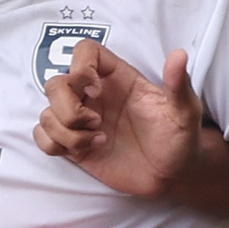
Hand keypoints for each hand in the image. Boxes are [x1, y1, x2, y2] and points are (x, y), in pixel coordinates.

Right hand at [34, 39, 204, 199]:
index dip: (81, 66)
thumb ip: (178, 84)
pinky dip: (55, 144)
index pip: (85, 51)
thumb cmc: (180, 139)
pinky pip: (43, 137)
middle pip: (55, 83)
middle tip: (97, 123)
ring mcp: (81, 120)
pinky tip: (83, 150)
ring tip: (97, 141)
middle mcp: (95, 96)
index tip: (95, 89)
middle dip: (68, 107)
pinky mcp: (73, 145)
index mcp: (118, 78)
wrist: (172, 175)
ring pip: (47, 113)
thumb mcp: (185, 112)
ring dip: (66, 131)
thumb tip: (179, 55)